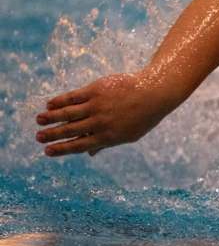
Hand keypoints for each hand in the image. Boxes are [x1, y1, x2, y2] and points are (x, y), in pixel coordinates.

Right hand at [35, 71, 171, 156]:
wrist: (153, 93)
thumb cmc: (142, 116)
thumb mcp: (128, 135)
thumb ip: (107, 143)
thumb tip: (89, 155)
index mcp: (108, 137)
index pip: (79, 146)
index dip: (62, 149)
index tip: (47, 151)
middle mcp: (100, 123)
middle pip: (70, 130)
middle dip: (52, 134)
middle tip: (38, 138)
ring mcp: (97, 106)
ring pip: (68, 113)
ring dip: (51, 117)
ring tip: (39, 120)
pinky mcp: (96, 90)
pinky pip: (73, 97)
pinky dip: (60, 101)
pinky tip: (50, 104)